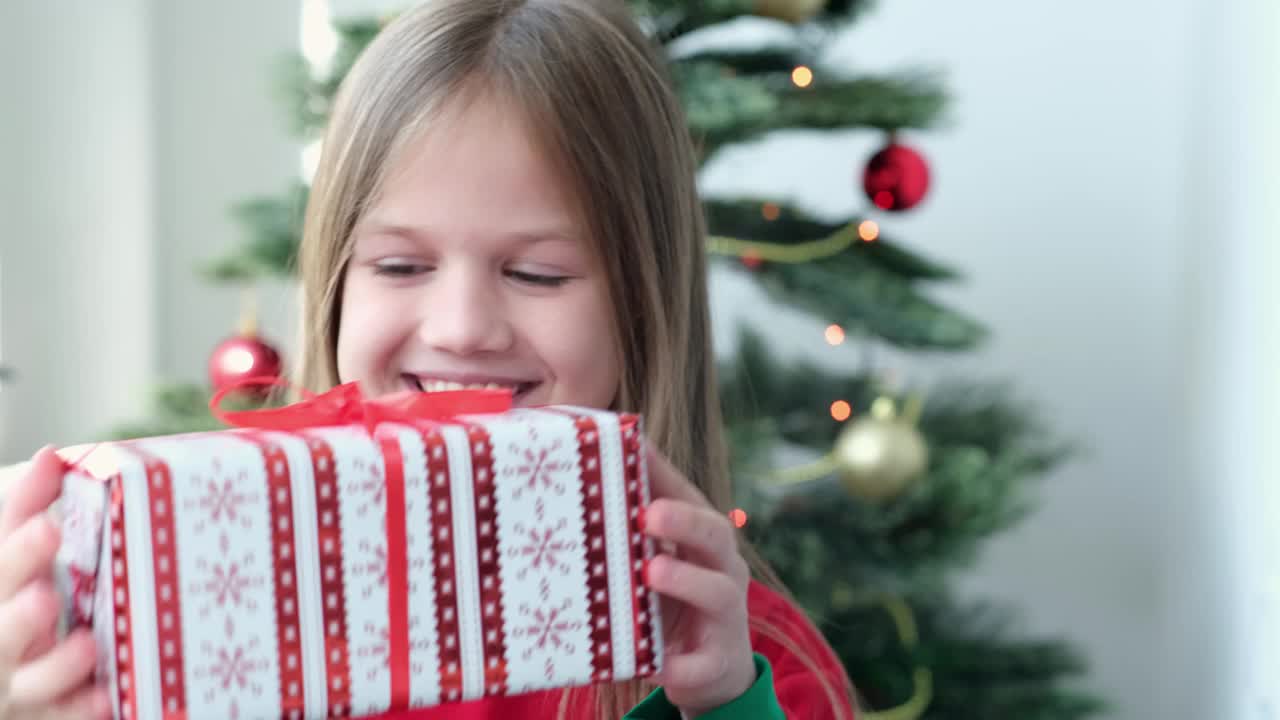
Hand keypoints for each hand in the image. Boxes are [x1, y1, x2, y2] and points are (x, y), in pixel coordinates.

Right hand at [0, 447, 108, 719]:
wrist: (14, 657)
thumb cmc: (19, 588)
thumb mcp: (19, 544)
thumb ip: (29, 503)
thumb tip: (50, 457)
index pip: (1, 559)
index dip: (18, 542)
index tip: (47, 524)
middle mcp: (2, 634)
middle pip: (4, 625)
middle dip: (20, 603)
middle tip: (47, 582)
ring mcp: (19, 678)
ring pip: (27, 680)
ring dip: (55, 665)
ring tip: (87, 642)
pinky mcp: (45, 710)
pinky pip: (59, 716)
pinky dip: (77, 710)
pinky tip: (104, 698)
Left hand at [641, 447, 755, 715]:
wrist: (711, 674)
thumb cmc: (673, 604)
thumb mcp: (656, 562)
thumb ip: (633, 530)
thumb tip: (584, 479)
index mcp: (704, 541)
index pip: (690, 497)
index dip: (664, 475)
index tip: (634, 450)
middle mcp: (723, 571)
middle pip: (715, 535)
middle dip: (684, 521)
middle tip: (647, 514)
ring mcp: (724, 618)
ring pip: (719, 593)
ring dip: (687, 580)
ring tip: (651, 571)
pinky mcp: (716, 665)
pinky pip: (701, 665)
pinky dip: (679, 664)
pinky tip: (654, 663)